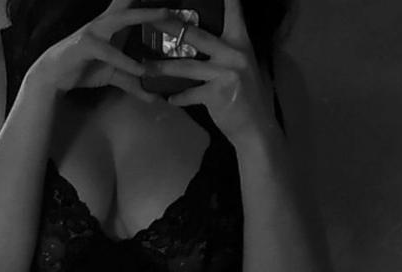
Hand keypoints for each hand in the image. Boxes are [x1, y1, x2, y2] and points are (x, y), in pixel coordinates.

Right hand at [26, 0, 171, 102]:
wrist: (54, 75)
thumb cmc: (85, 68)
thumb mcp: (115, 75)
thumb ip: (135, 83)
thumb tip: (155, 97)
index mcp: (112, 24)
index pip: (133, 7)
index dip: (148, 4)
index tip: (171, 3)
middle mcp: (105, 22)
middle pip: (131, 5)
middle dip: (151, 3)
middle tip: (173, 3)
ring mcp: (95, 31)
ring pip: (122, 18)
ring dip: (144, 15)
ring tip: (165, 16)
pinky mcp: (86, 45)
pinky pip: (110, 52)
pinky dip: (126, 61)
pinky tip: (141, 69)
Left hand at [145, 0, 277, 138]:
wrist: (256, 128)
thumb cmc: (246, 97)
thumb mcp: (240, 68)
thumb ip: (224, 53)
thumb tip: (197, 40)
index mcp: (241, 43)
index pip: (234, 12)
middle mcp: (235, 54)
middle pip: (197, 35)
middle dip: (171, 27)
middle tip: (152, 20)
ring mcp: (226, 73)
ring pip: (186, 66)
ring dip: (163, 67)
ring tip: (145, 66)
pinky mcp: (217, 93)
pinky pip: (190, 93)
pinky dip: (179, 97)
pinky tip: (169, 99)